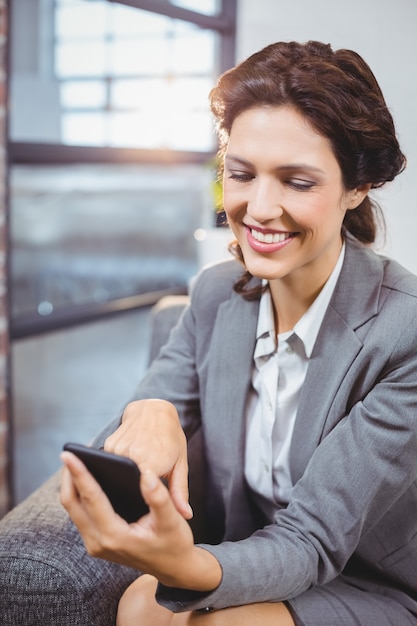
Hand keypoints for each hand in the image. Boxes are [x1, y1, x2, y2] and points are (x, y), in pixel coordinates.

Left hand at [60, 451, 220, 590]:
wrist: (173, 567)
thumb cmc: (174, 542)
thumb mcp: (172, 520)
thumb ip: (159, 497)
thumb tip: (146, 474)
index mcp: (115, 535)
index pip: (90, 498)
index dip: (79, 473)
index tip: (68, 455)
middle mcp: (99, 542)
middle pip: (71, 503)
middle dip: (68, 476)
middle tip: (69, 452)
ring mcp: (95, 544)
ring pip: (72, 509)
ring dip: (71, 485)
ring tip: (74, 460)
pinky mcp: (96, 541)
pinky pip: (79, 514)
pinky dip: (78, 494)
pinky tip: (84, 478)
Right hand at [105, 399, 191, 518]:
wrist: (154, 408)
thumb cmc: (171, 437)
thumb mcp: (181, 463)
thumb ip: (180, 491)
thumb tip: (185, 515)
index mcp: (152, 463)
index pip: (144, 494)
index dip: (144, 505)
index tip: (146, 516)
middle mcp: (132, 456)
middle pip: (126, 486)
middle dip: (132, 495)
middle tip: (138, 503)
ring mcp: (117, 449)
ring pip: (115, 475)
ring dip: (122, 480)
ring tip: (131, 484)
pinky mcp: (108, 444)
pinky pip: (109, 464)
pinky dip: (115, 469)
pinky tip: (123, 470)